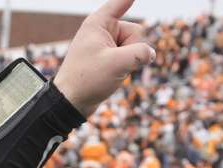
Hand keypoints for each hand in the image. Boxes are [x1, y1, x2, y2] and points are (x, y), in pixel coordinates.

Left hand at [53, 0, 155, 117]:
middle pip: (135, 31)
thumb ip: (140, 53)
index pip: (121, 2)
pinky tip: (113, 76)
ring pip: (135, 47)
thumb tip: (151, 53)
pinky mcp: (109, 57)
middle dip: (133, 49)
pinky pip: (129, 57)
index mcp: (98, 23)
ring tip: (110, 72)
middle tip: (113, 63)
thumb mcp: (117, 64)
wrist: (71, 102)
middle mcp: (102, 30)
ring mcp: (106, 44)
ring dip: (129, 61)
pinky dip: (126, 67)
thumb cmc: (87, 80)